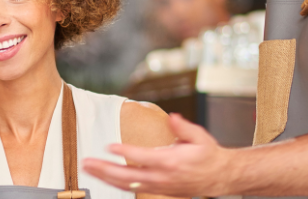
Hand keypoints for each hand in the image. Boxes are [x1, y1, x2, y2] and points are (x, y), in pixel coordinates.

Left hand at [82, 113, 235, 196]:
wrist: (220, 176)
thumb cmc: (208, 156)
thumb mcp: (200, 137)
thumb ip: (184, 128)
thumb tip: (173, 118)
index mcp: (171, 162)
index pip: (143, 157)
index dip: (125, 151)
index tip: (109, 146)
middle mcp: (162, 176)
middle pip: (128, 175)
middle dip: (105, 169)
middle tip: (87, 161)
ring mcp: (158, 186)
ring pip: (127, 185)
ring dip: (105, 177)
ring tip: (88, 168)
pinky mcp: (157, 190)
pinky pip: (132, 188)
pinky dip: (115, 183)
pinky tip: (103, 177)